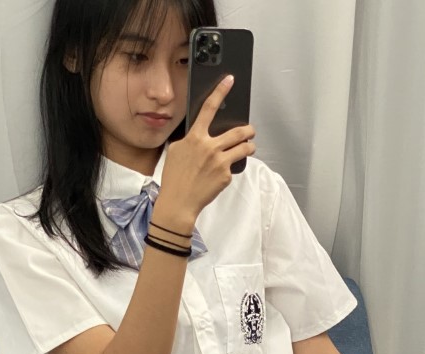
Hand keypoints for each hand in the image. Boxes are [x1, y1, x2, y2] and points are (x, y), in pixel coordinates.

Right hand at [154, 76, 255, 225]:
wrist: (179, 202)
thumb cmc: (175, 178)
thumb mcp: (176, 151)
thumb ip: (190, 140)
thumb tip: (200, 136)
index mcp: (196, 137)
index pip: (209, 108)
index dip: (220, 91)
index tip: (230, 80)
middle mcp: (210, 147)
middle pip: (239, 131)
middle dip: (248, 130)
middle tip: (250, 131)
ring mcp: (220, 162)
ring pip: (245, 148)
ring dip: (249, 147)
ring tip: (248, 148)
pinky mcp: (226, 176)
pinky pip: (233, 167)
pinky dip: (231, 169)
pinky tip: (221, 175)